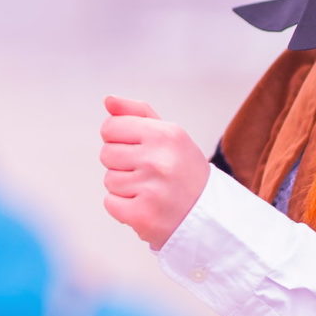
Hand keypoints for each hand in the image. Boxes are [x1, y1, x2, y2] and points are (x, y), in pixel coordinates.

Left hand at [100, 96, 211, 249]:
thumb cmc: (183, 170)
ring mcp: (152, 190)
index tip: (139, 149)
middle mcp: (160, 160)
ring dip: (124, 187)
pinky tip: (146, 206)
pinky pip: (110, 203)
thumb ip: (137, 114)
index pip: (110, 127)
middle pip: (106, 154)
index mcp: (166, 135)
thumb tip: (108, 99)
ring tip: (151, 190)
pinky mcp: (143, 216)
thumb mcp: (169, 135)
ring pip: (109, 180)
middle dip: (122, 163)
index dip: (119, 138)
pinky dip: (123, 207)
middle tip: (149, 173)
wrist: (208, 215)